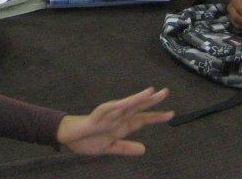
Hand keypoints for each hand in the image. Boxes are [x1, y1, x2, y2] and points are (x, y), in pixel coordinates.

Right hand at [56, 87, 171, 156]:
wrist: (70, 137)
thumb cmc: (90, 139)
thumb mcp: (110, 148)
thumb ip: (126, 148)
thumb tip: (144, 150)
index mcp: (123, 124)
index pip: (143, 119)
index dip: (156, 116)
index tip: (171, 114)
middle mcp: (118, 116)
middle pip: (137, 107)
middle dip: (151, 101)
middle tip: (166, 92)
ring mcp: (108, 115)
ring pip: (125, 105)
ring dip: (136, 99)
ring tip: (149, 93)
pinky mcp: (96, 116)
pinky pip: (107, 110)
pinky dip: (115, 106)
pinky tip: (124, 103)